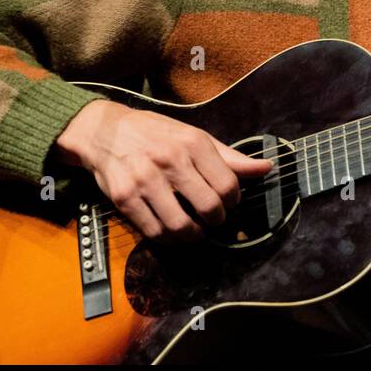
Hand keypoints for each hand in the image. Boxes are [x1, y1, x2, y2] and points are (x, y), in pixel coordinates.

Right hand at [54, 100, 272, 242]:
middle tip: (212, 220)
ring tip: (195, 231)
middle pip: (209, 207)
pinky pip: (154, 231)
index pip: (228, 185)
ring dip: (193, 236)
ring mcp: (145, 180)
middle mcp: (170, 160)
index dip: (233, 202)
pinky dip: (168, 239)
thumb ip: (229, 157)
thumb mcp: (193, 136)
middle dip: (216, 221)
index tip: (228, 203)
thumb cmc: (155, 133)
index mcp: (192, 143)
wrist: (104, 130)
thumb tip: (266, 169)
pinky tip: (172, 232)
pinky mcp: (124, 197)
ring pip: (181, 226)